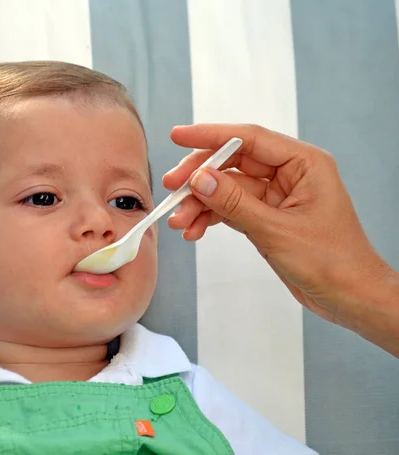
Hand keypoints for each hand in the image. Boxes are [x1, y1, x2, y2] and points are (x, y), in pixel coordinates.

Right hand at [164, 124, 398, 354]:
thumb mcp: (277, 230)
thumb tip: (199, 178)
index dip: (210, 136)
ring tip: (179, 221)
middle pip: (233, 163)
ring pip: (227, 189)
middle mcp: (289, 173)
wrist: (349, 298)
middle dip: (199, 176)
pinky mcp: (267, 217)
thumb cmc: (332, 262)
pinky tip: (194, 230)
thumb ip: (234, 203)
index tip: (178, 135)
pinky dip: (211, 218)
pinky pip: (231, 209)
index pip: (249, 139)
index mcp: (303, 163)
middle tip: (171, 187)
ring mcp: (276, 196)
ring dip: (201, 203)